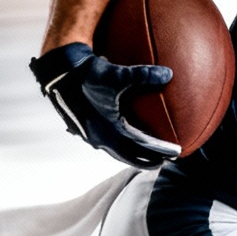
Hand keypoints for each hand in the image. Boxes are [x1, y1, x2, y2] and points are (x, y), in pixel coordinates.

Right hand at [29, 43, 179, 168]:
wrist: (60, 73)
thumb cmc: (88, 73)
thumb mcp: (116, 74)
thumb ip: (143, 74)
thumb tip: (169, 74)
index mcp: (109, 129)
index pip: (141, 146)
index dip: (160, 150)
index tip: (176, 153)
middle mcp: (100, 137)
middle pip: (129, 156)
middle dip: (148, 160)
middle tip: (166, 161)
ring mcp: (91, 135)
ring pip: (117, 152)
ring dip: (134, 156)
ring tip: (148, 156)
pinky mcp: (86, 129)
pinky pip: (108, 144)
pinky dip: (121, 147)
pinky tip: (125, 140)